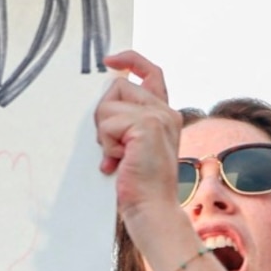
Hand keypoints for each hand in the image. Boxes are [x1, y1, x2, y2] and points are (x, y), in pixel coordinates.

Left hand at [92, 51, 181, 225]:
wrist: (152, 210)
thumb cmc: (139, 185)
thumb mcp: (133, 146)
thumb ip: (126, 122)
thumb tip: (104, 102)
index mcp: (165, 114)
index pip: (151, 72)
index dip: (131, 60)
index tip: (110, 60)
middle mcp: (166, 111)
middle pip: (118, 86)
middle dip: (105, 114)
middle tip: (113, 146)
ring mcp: (158, 117)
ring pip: (109, 104)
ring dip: (104, 133)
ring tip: (119, 157)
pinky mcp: (147, 126)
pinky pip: (108, 122)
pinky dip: (107, 144)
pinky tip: (119, 162)